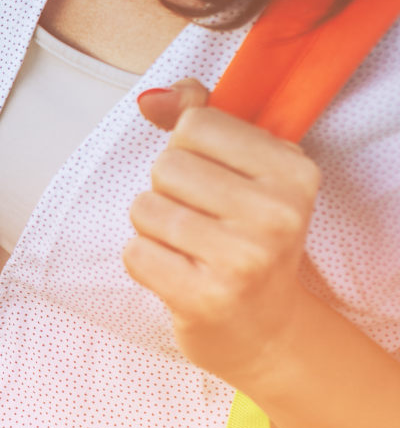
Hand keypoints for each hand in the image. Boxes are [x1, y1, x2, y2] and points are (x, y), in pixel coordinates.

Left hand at [124, 78, 321, 384]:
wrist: (261, 329)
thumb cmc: (242, 236)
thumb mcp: (239, 170)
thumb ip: (195, 119)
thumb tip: (149, 98)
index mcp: (293, 170)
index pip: (195, 123)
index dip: (187, 149)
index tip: (215, 183)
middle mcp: (278, 213)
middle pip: (166, 165)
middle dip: (166, 191)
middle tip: (200, 222)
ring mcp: (245, 259)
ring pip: (144, 207)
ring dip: (152, 227)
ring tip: (188, 248)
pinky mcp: (207, 298)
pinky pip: (135, 252)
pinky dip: (143, 260)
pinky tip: (176, 273)